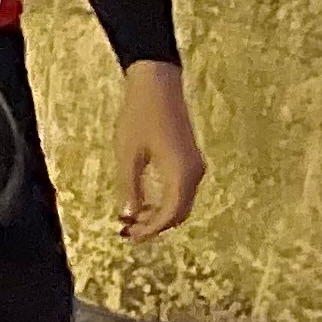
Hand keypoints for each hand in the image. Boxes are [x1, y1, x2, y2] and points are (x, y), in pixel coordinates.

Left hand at [111, 59, 203, 239]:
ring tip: (130, 221)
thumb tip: (128, 217)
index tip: (127, 236)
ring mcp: (194, 166)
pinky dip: (163, 202)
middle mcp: (194, 172)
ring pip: (180, 203)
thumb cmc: (139, 116)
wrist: (158, 86)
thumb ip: (129, 187)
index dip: (150, 230)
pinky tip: (141, 204)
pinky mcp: (189, 160)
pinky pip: (180, 191)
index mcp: (181, 172)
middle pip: (179, 213)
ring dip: (158, 215)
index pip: (171, 214)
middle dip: (154, 226)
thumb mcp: (128, 154)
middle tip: (127, 233)